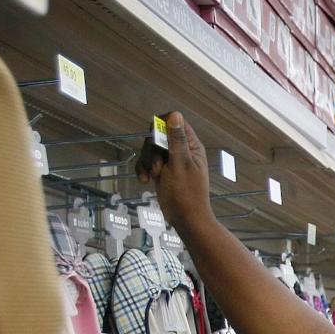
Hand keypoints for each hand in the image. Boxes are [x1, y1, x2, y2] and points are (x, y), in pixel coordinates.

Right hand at [135, 111, 212, 233]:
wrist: (186, 219)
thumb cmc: (187, 193)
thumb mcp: (180, 163)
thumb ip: (177, 139)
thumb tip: (176, 114)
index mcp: (191, 146)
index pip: (175, 122)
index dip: (162, 125)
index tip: (154, 137)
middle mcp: (181, 151)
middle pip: (158, 136)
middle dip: (152, 151)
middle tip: (157, 168)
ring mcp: (170, 161)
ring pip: (150, 150)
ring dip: (146, 162)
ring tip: (151, 177)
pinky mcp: (161, 171)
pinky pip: (146, 163)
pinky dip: (143, 170)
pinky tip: (144, 181)